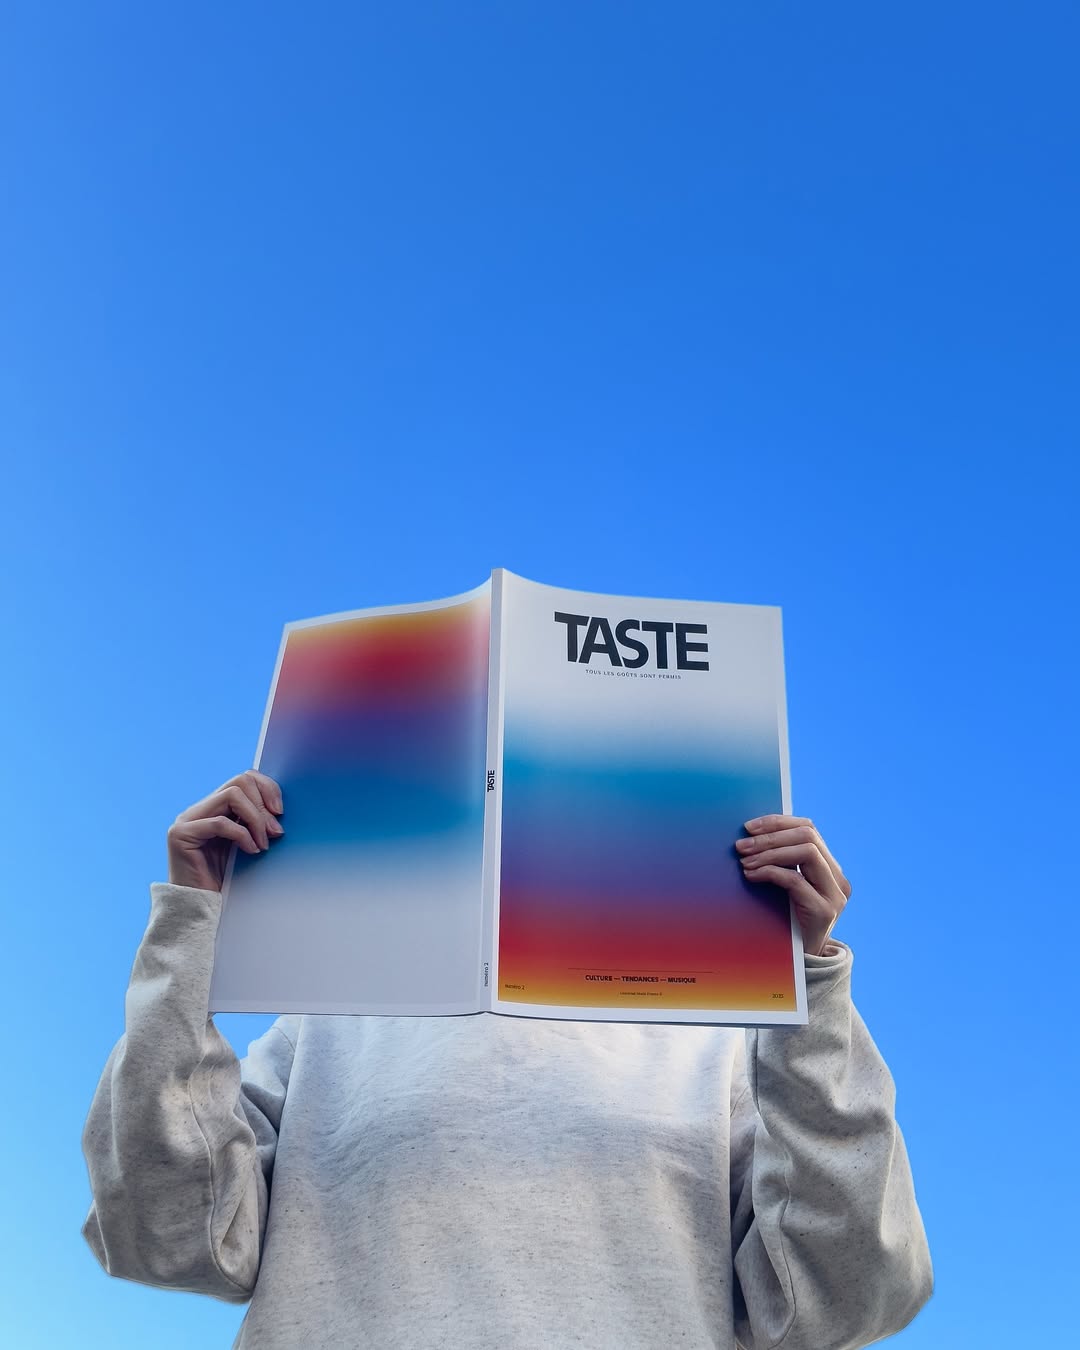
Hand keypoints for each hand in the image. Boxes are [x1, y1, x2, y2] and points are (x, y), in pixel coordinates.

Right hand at [167, 770, 284, 891]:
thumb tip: (278, 810)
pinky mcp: (181, 835)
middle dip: (263, 805)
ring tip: (264, 843)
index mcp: (214, 808)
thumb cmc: (225, 879)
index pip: (244, 778)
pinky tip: (252, 850)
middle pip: (240, 781)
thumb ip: (254, 823)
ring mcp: (187, 820)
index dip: (267, 788)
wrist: (198, 908)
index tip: (280, 812)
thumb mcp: (245, 843)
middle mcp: (199, 809)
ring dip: (256, 819)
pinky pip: (221, 823)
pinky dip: (242, 835)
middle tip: (275, 832)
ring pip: (232, 796)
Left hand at [736, 814, 850, 955]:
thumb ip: (782, 863)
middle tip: (741, 845)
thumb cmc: (787, 921)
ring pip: (805, 852)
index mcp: (829, 867)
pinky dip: (769, 872)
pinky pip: (795, 880)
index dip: (778, 822)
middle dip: (770, 836)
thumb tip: (751, 836)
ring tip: (744, 861)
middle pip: (807, 836)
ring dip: (769, 852)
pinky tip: (751, 875)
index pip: (808, 829)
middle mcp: (837, 878)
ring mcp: (834, 895)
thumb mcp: (787, 888)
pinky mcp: (824, 911)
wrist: (802, 964)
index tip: (749, 826)